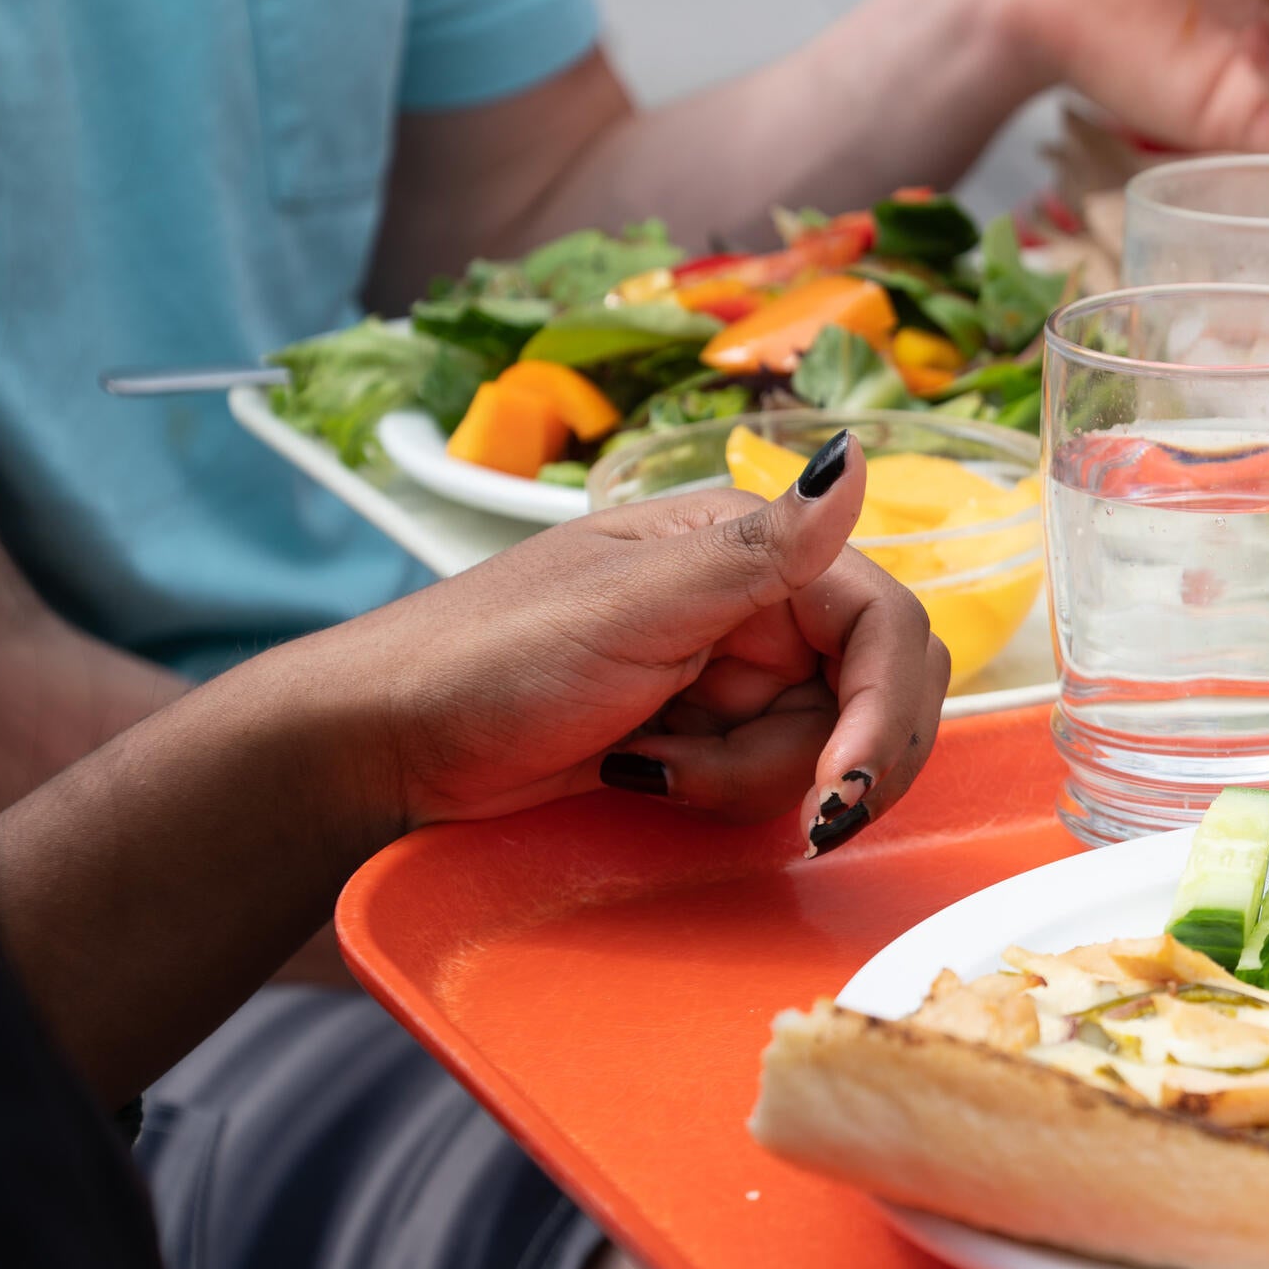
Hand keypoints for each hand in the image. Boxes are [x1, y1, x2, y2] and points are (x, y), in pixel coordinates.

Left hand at [316, 438, 949, 852]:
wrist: (385, 747)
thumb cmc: (481, 660)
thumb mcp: (626, 606)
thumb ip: (757, 549)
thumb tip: (851, 457)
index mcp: (748, 546)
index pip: (884, 625)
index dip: (884, 708)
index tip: (841, 781)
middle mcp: (759, 603)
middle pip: (879, 690)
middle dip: (840, 756)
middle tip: (796, 810)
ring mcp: (737, 674)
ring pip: (830, 746)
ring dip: (752, 780)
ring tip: (653, 766)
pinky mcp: (712, 737)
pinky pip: (775, 779)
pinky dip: (721, 794)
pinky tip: (646, 775)